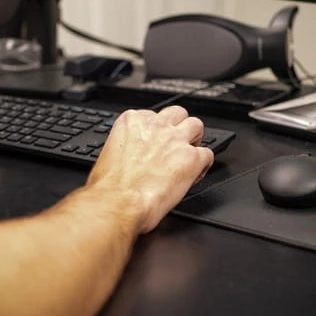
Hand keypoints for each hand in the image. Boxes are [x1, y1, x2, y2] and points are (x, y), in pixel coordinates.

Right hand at [83, 106, 214, 233]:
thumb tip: (129, 157)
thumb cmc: (109, 186)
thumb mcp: (108, 154)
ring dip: (194, 139)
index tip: (156, 144)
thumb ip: (124, 147)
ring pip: (196, 125)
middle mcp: (155, 126)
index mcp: (132, 122)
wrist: (119, 202)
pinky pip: (208, 154)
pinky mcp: (191, 158)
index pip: (153, 116)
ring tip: (188, 156)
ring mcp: (176, 140)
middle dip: (179, 127)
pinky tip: (195, 175)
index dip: (157, 132)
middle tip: (176, 145)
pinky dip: (203, 165)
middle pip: (178, 113)